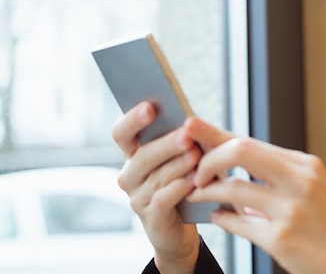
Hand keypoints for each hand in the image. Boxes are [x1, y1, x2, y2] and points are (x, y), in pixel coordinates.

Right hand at [112, 102, 200, 273]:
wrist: (182, 225)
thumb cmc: (183, 181)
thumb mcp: (182, 156)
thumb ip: (181, 137)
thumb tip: (190, 119)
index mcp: (133, 154)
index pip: (121, 133)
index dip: (133, 120)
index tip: (150, 107)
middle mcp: (130, 175)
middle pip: (142, 156)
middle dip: (166, 144)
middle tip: (186, 135)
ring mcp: (138, 198)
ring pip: (155, 177)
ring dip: (177, 165)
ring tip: (196, 155)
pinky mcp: (152, 218)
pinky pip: (162, 200)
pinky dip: (178, 189)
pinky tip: (193, 181)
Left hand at [183, 118, 325, 273]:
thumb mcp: (311, 188)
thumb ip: (275, 175)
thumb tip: (233, 163)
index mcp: (304, 165)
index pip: (251, 141)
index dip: (216, 134)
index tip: (190, 126)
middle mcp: (298, 181)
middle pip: (241, 151)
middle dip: (209, 158)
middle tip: (195, 172)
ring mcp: (290, 210)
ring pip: (232, 188)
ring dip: (206, 190)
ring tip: (197, 193)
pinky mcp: (281, 239)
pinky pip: (238, 222)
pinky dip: (221, 218)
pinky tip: (217, 216)